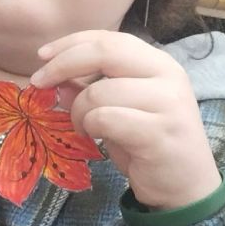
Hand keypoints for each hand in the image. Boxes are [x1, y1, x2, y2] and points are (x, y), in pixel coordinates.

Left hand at [31, 30, 220, 209]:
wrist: (186, 187)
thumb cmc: (148, 144)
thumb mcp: (117, 109)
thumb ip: (91, 89)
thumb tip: (56, 80)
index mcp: (158, 63)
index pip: (109, 38)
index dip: (71, 43)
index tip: (41, 55)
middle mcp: (168, 75)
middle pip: (103, 52)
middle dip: (62, 65)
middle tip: (39, 83)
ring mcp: (168, 102)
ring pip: (98, 91)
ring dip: (78, 111)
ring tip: (83, 128)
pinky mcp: (160, 131)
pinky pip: (105, 119)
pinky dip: (90, 128)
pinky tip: (94, 139)